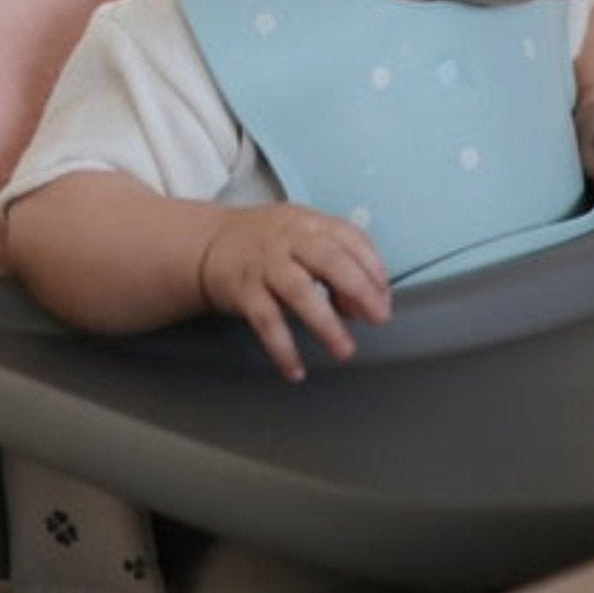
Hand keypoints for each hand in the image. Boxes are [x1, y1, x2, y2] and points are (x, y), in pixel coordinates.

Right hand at [197, 204, 392, 381]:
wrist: (210, 244)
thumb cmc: (268, 244)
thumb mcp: (304, 237)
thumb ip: (336, 263)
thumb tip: (361, 304)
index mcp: (310, 223)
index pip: (351, 238)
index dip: (373, 268)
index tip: (384, 297)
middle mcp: (288, 240)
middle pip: (329, 259)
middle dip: (359, 290)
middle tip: (378, 318)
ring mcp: (265, 264)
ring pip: (299, 291)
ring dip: (326, 323)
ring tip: (344, 350)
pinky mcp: (244, 290)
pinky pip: (266, 321)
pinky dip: (283, 348)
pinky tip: (296, 369)